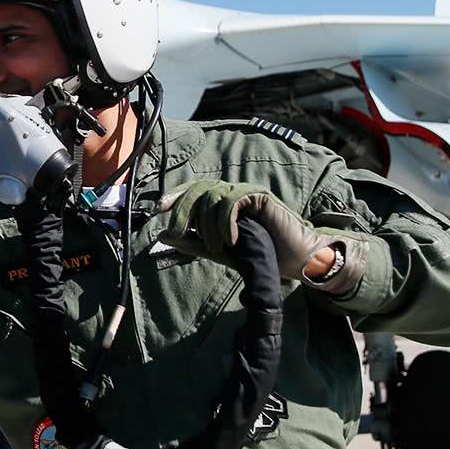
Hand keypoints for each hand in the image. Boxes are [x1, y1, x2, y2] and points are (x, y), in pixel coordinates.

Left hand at [160, 180, 321, 278]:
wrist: (291, 259)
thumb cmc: (256, 255)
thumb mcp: (217, 252)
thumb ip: (192, 243)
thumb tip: (163, 236)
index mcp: (219, 203)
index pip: (192, 191)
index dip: (175, 196)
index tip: (158, 209)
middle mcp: (230, 193)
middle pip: (198, 189)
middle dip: (183, 211)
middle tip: (176, 233)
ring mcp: (245, 192)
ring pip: (212, 195)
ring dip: (207, 225)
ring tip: (215, 247)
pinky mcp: (259, 195)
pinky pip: (232, 201)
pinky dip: (225, 222)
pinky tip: (230, 240)